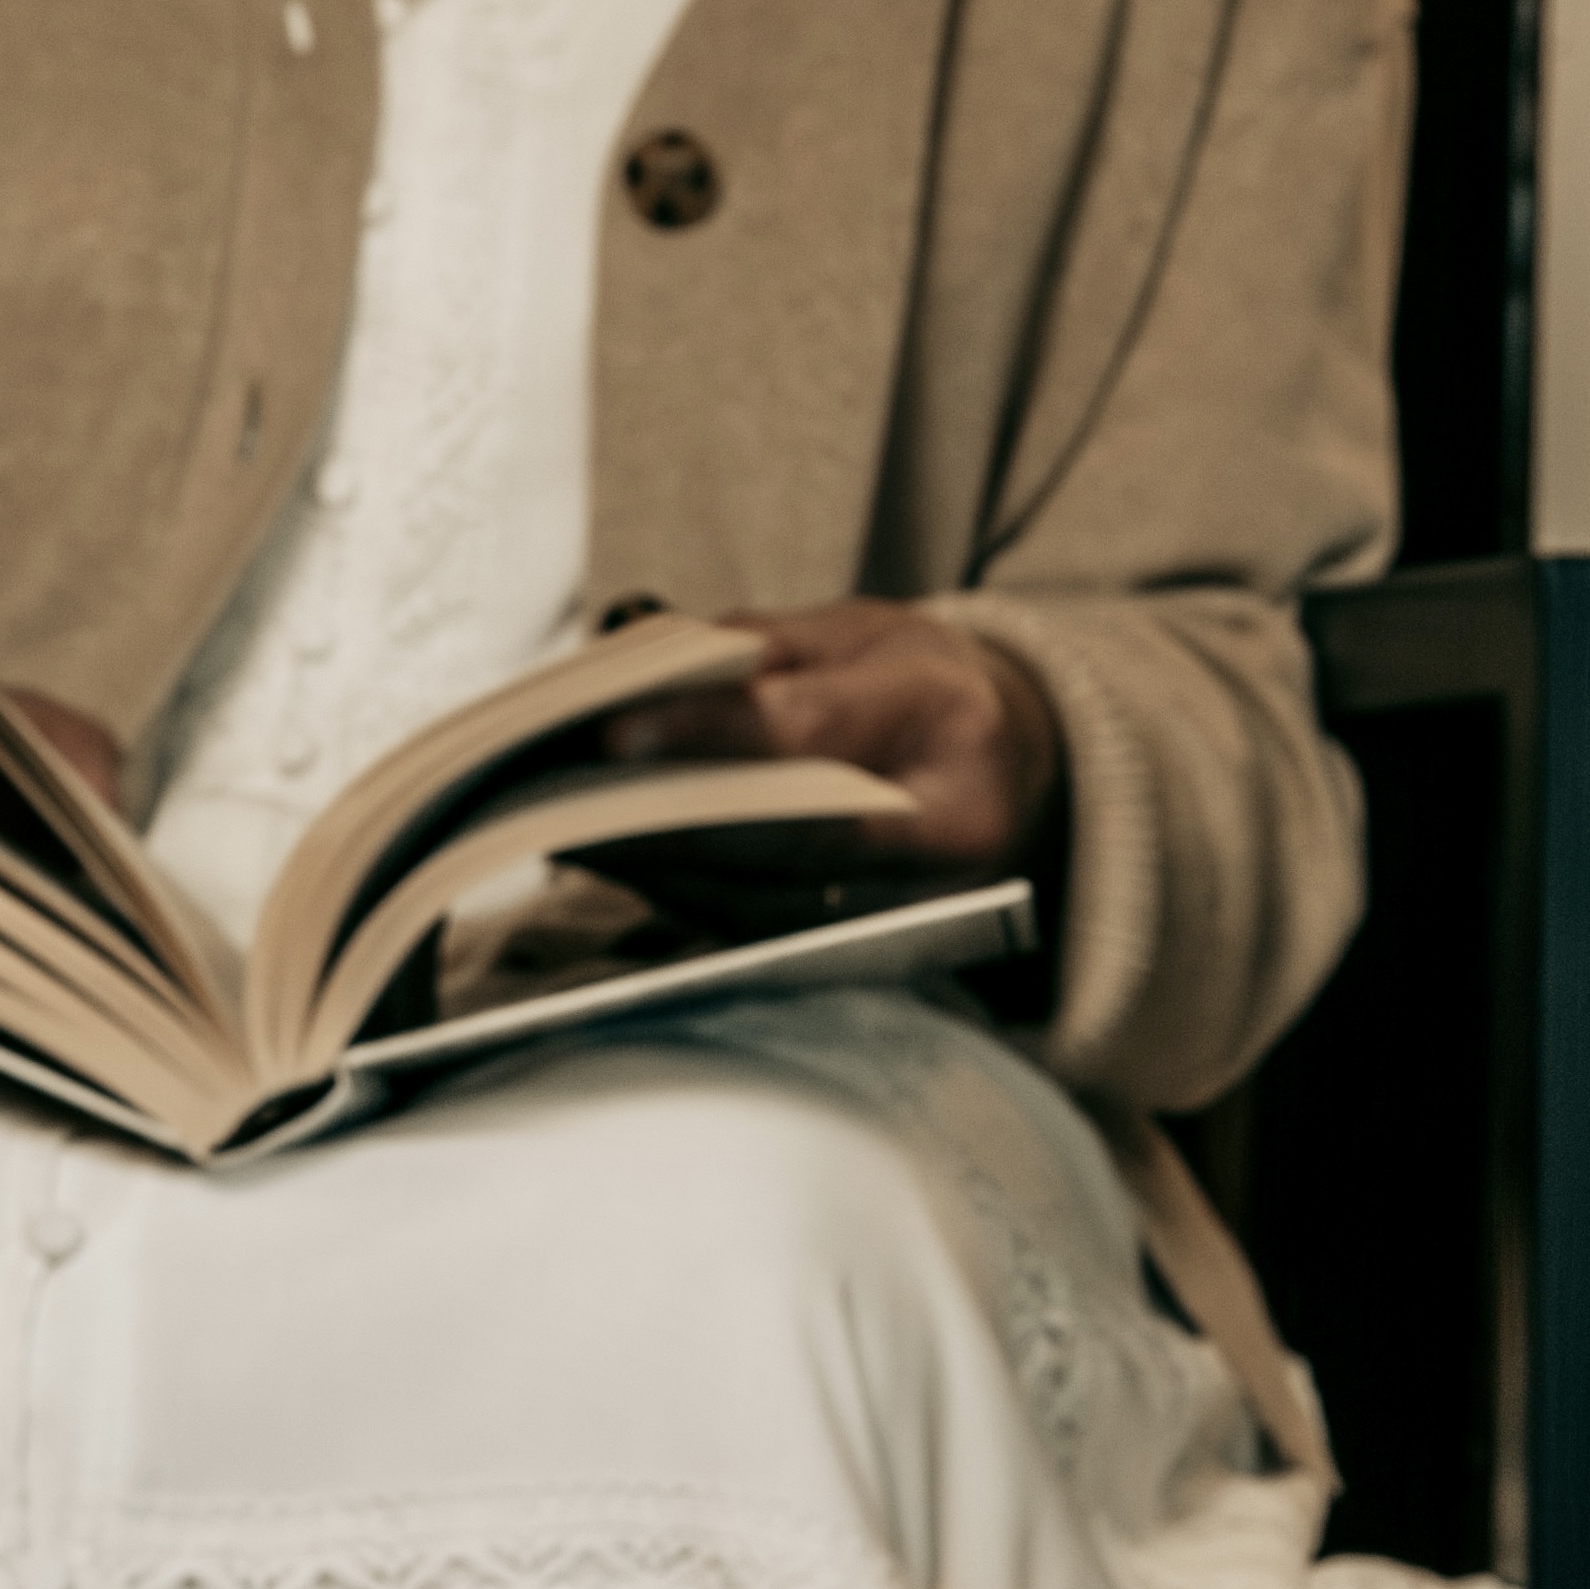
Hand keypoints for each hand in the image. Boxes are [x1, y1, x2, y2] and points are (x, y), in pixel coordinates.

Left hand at [585, 598, 1060, 939]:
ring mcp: (929, 904)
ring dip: (664, 877)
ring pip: (772, 905)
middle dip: (665, 824)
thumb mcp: (863, 635)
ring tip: (577, 839)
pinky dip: (698, 907)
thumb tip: (639, 674)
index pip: (808, 730)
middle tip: (562, 804)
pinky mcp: (896, 953)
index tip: (608, 734)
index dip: (703, 734)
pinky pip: (777, 938)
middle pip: (784, 839)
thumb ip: (758, 649)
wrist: (1027, 773)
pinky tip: (637, 875)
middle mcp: (952, 824)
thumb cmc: (926, 691)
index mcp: (947, 718)